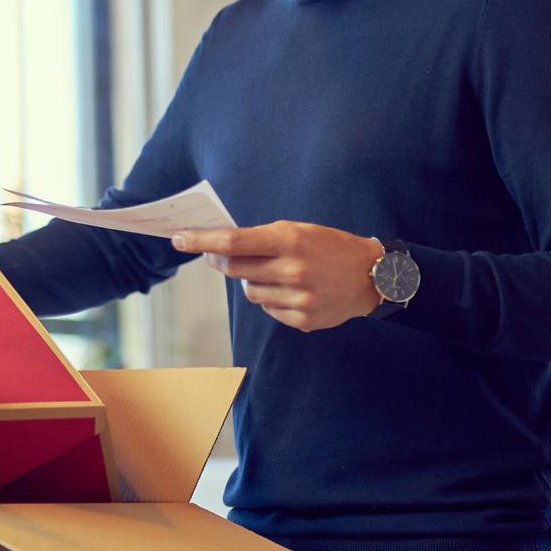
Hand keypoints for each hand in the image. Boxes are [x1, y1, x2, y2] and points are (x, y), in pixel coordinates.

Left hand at [170, 222, 384, 332]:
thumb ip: (263, 239)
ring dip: (253, 283)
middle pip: (235, 269)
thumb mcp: (299, 230)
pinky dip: (272, 300)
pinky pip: (268, 310)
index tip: (179, 239)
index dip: (202, 241)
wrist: (371, 276)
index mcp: (290, 240)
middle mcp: (292, 270)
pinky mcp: (303, 320)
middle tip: (219, 257)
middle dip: (222, 262)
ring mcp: (298, 298)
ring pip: (250, 293)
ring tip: (277, 274)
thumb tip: (221, 248)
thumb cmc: (330, 247)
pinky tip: (293, 291)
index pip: (234, 242)